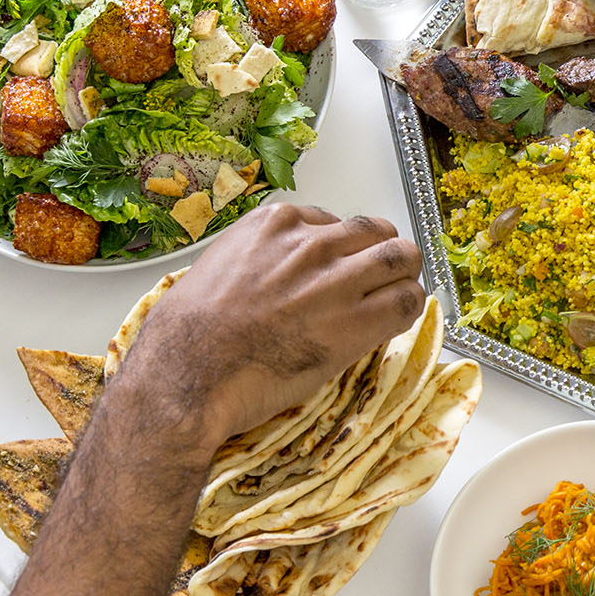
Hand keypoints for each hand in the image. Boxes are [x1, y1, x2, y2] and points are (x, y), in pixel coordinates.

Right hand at [112, 203, 424, 455]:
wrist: (186, 374)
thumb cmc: (188, 333)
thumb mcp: (221, 267)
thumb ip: (263, 258)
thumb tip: (286, 272)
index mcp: (276, 223)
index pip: (336, 222)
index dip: (344, 249)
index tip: (341, 267)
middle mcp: (311, 243)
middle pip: (377, 232)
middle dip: (381, 253)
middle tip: (381, 277)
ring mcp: (336, 279)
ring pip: (401, 257)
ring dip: (403, 275)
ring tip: (398, 293)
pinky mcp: (355, 320)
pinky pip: (406, 301)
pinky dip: (408, 308)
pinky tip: (397, 318)